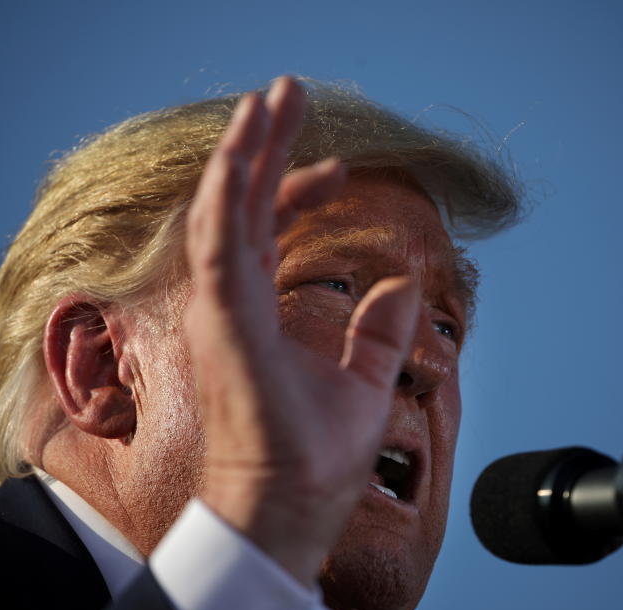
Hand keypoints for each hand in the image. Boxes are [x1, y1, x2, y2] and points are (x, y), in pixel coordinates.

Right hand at [184, 77, 420, 586]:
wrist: (296, 504)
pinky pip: (215, 244)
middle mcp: (233, 304)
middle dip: (262, 146)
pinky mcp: (222, 322)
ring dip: (240, 155)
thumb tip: (406, 284)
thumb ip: (380, 329)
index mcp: (259, 313)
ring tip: (263, 101)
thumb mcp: (367, 376)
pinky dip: (224, 196)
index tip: (337, 164)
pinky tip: (240, 153)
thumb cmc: (318, 454)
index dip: (295, 190)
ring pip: (221, 212)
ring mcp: (222, 311)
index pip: (267, 230)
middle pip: (241, 206)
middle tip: (284, 92)